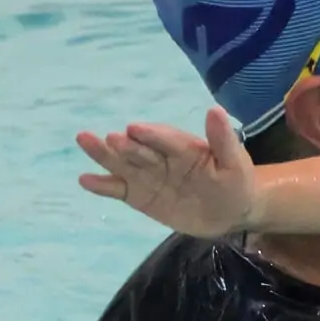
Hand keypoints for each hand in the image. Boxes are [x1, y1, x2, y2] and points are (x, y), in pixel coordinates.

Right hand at [76, 108, 259, 237]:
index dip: (151, 134)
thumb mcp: (234, 163)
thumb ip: (223, 140)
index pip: (165, 138)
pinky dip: (102, 185)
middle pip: (140, 149)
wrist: (230, 211)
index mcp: (183, 147)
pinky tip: (84, 180)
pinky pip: (118, 189)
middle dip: (126, 145)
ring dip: (103, 154)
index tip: (135, 128)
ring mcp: (147, 176)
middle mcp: (160, 157)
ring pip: (123, 164)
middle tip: (110, 139)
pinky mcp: (139, 195)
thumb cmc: (235, 182)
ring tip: (84, 140)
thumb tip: (215, 110)